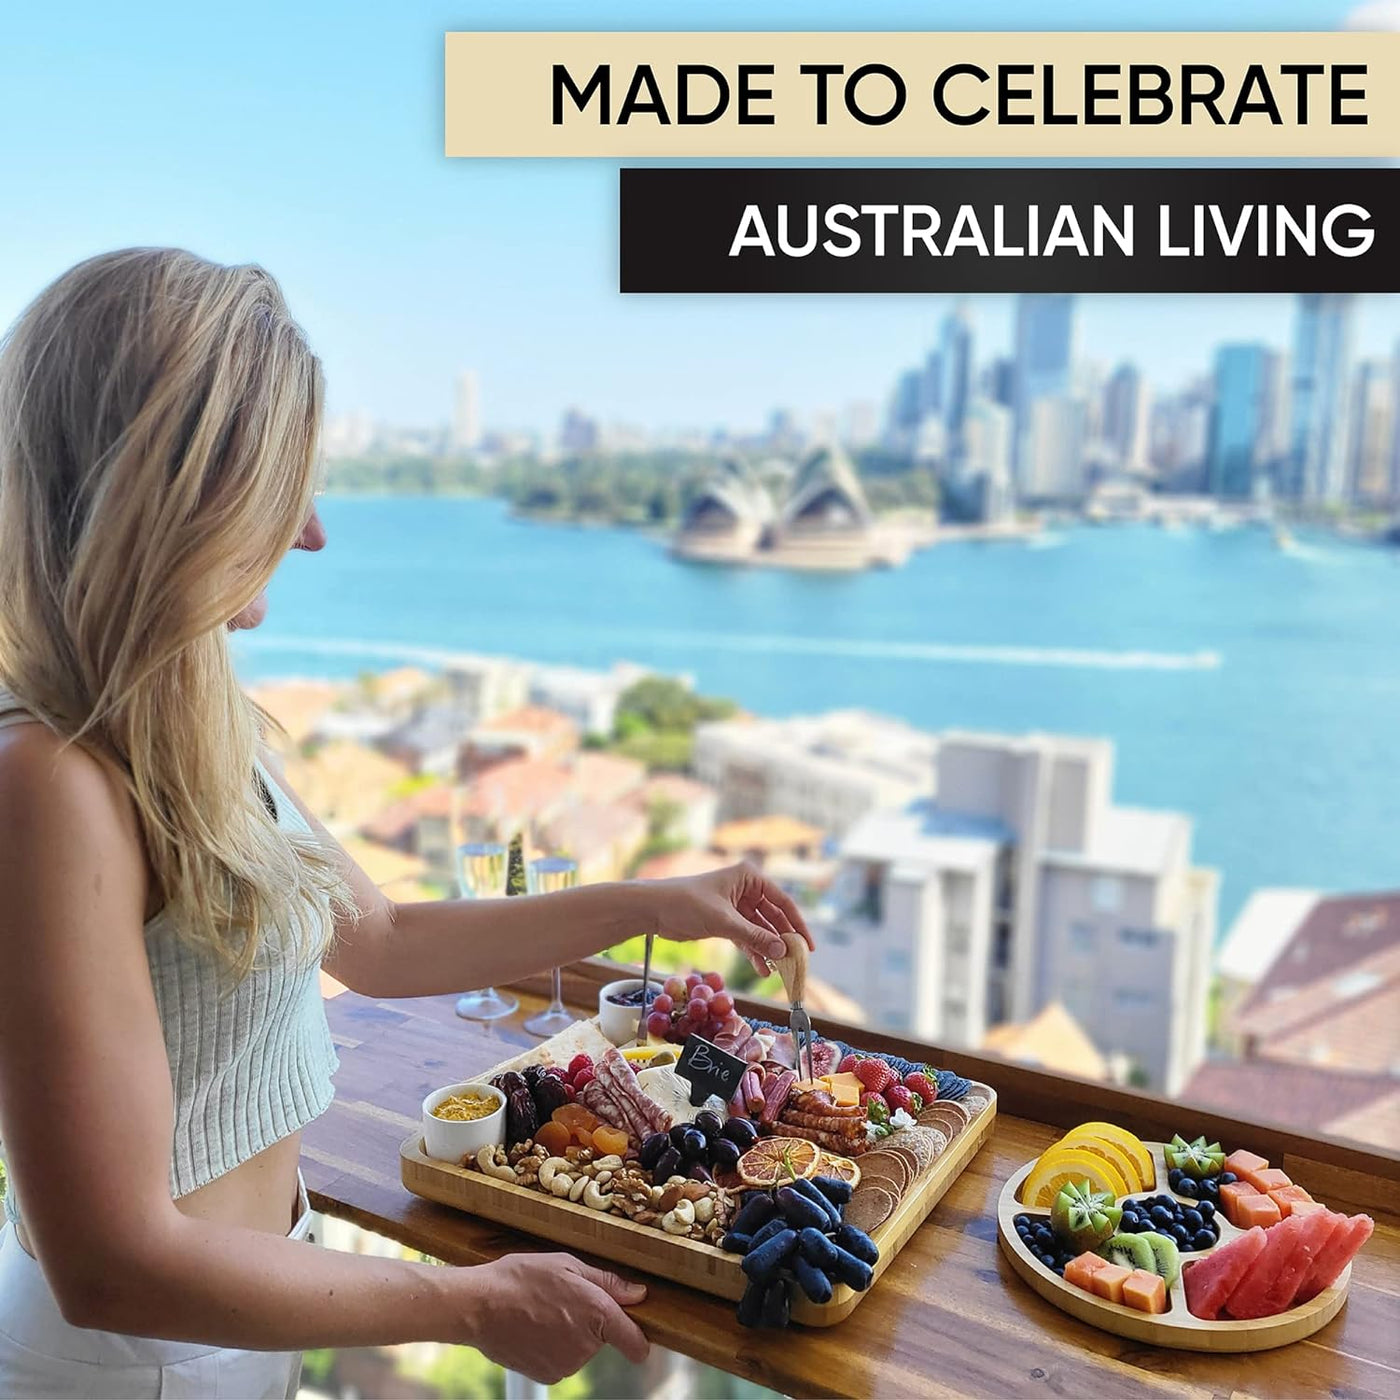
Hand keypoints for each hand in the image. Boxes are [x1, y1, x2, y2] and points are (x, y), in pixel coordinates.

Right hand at [467, 1253, 648, 1383]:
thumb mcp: (567, 1265)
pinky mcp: (548, 1375)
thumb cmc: (522, 1278)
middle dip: (589, 1320)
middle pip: (602, 1337)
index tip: (635, 1332)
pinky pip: (561, 1360)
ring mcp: (566, 1365)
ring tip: (542, 1310)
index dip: (638, 1338)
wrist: (479, 1306)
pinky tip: (533, 1327)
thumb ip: (607, 1282)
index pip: (635, 1343)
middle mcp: (586, 1345)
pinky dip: (553, 1346)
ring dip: (570, 1333)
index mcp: (598, 1313)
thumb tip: (638, 1295)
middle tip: (563, 1298)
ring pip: (580, 1348)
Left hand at [650, 861, 814, 974]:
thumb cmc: (687, 903)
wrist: (654, 909)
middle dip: (783, 940)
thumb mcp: (724, 921)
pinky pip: (747, 938)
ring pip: (761, 930)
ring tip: (780, 970)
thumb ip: (754, 936)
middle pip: (773, 917)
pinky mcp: (726, 922)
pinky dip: (754, 952)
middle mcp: (746, 889)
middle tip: (796, 962)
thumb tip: (783, 952)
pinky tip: (762, 969)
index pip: (782, 902)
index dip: (797, 924)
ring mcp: (736, 907)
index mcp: (750, 877)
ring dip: (769, 949)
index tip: (808, 946)